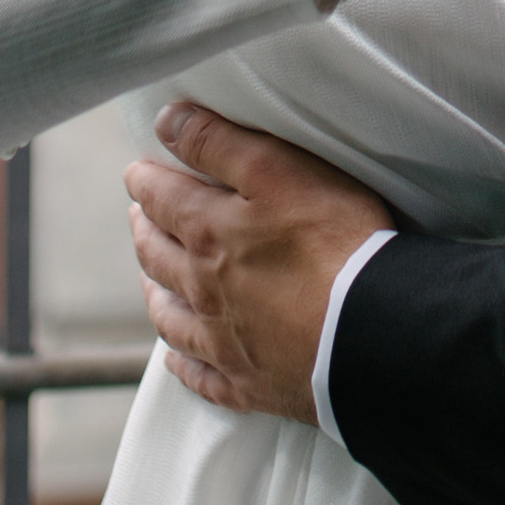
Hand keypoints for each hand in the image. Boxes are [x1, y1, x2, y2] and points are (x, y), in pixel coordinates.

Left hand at [126, 104, 389, 421]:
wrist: (367, 331)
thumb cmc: (333, 241)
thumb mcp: (277, 170)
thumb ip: (218, 143)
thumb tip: (166, 121)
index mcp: (207, 234)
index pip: (161, 199)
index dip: (146, 181)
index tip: (137, 172)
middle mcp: (203, 290)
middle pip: (158, 257)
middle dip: (145, 230)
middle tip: (139, 216)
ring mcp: (223, 341)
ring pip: (171, 317)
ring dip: (155, 293)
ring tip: (149, 279)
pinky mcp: (249, 382)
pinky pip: (201, 378)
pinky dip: (182, 366)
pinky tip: (174, 360)